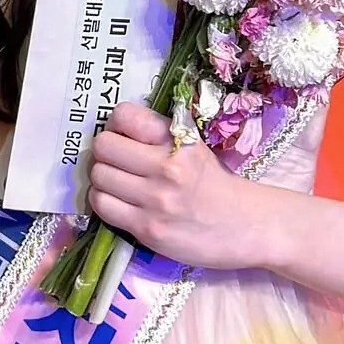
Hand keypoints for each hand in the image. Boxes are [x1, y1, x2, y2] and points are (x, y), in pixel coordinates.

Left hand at [87, 102, 266, 270]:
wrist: (245, 226)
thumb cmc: (215, 184)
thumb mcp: (193, 147)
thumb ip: (158, 134)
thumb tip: (115, 127)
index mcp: (179, 138)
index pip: (124, 115)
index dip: (116, 124)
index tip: (122, 135)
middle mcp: (166, 165)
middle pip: (103, 146)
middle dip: (104, 153)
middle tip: (116, 161)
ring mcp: (156, 199)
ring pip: (98, 177)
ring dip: (102, 180)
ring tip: (117, 184)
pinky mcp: (148, 229)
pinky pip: (103, 207)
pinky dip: (104, 202)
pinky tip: (119, 203)